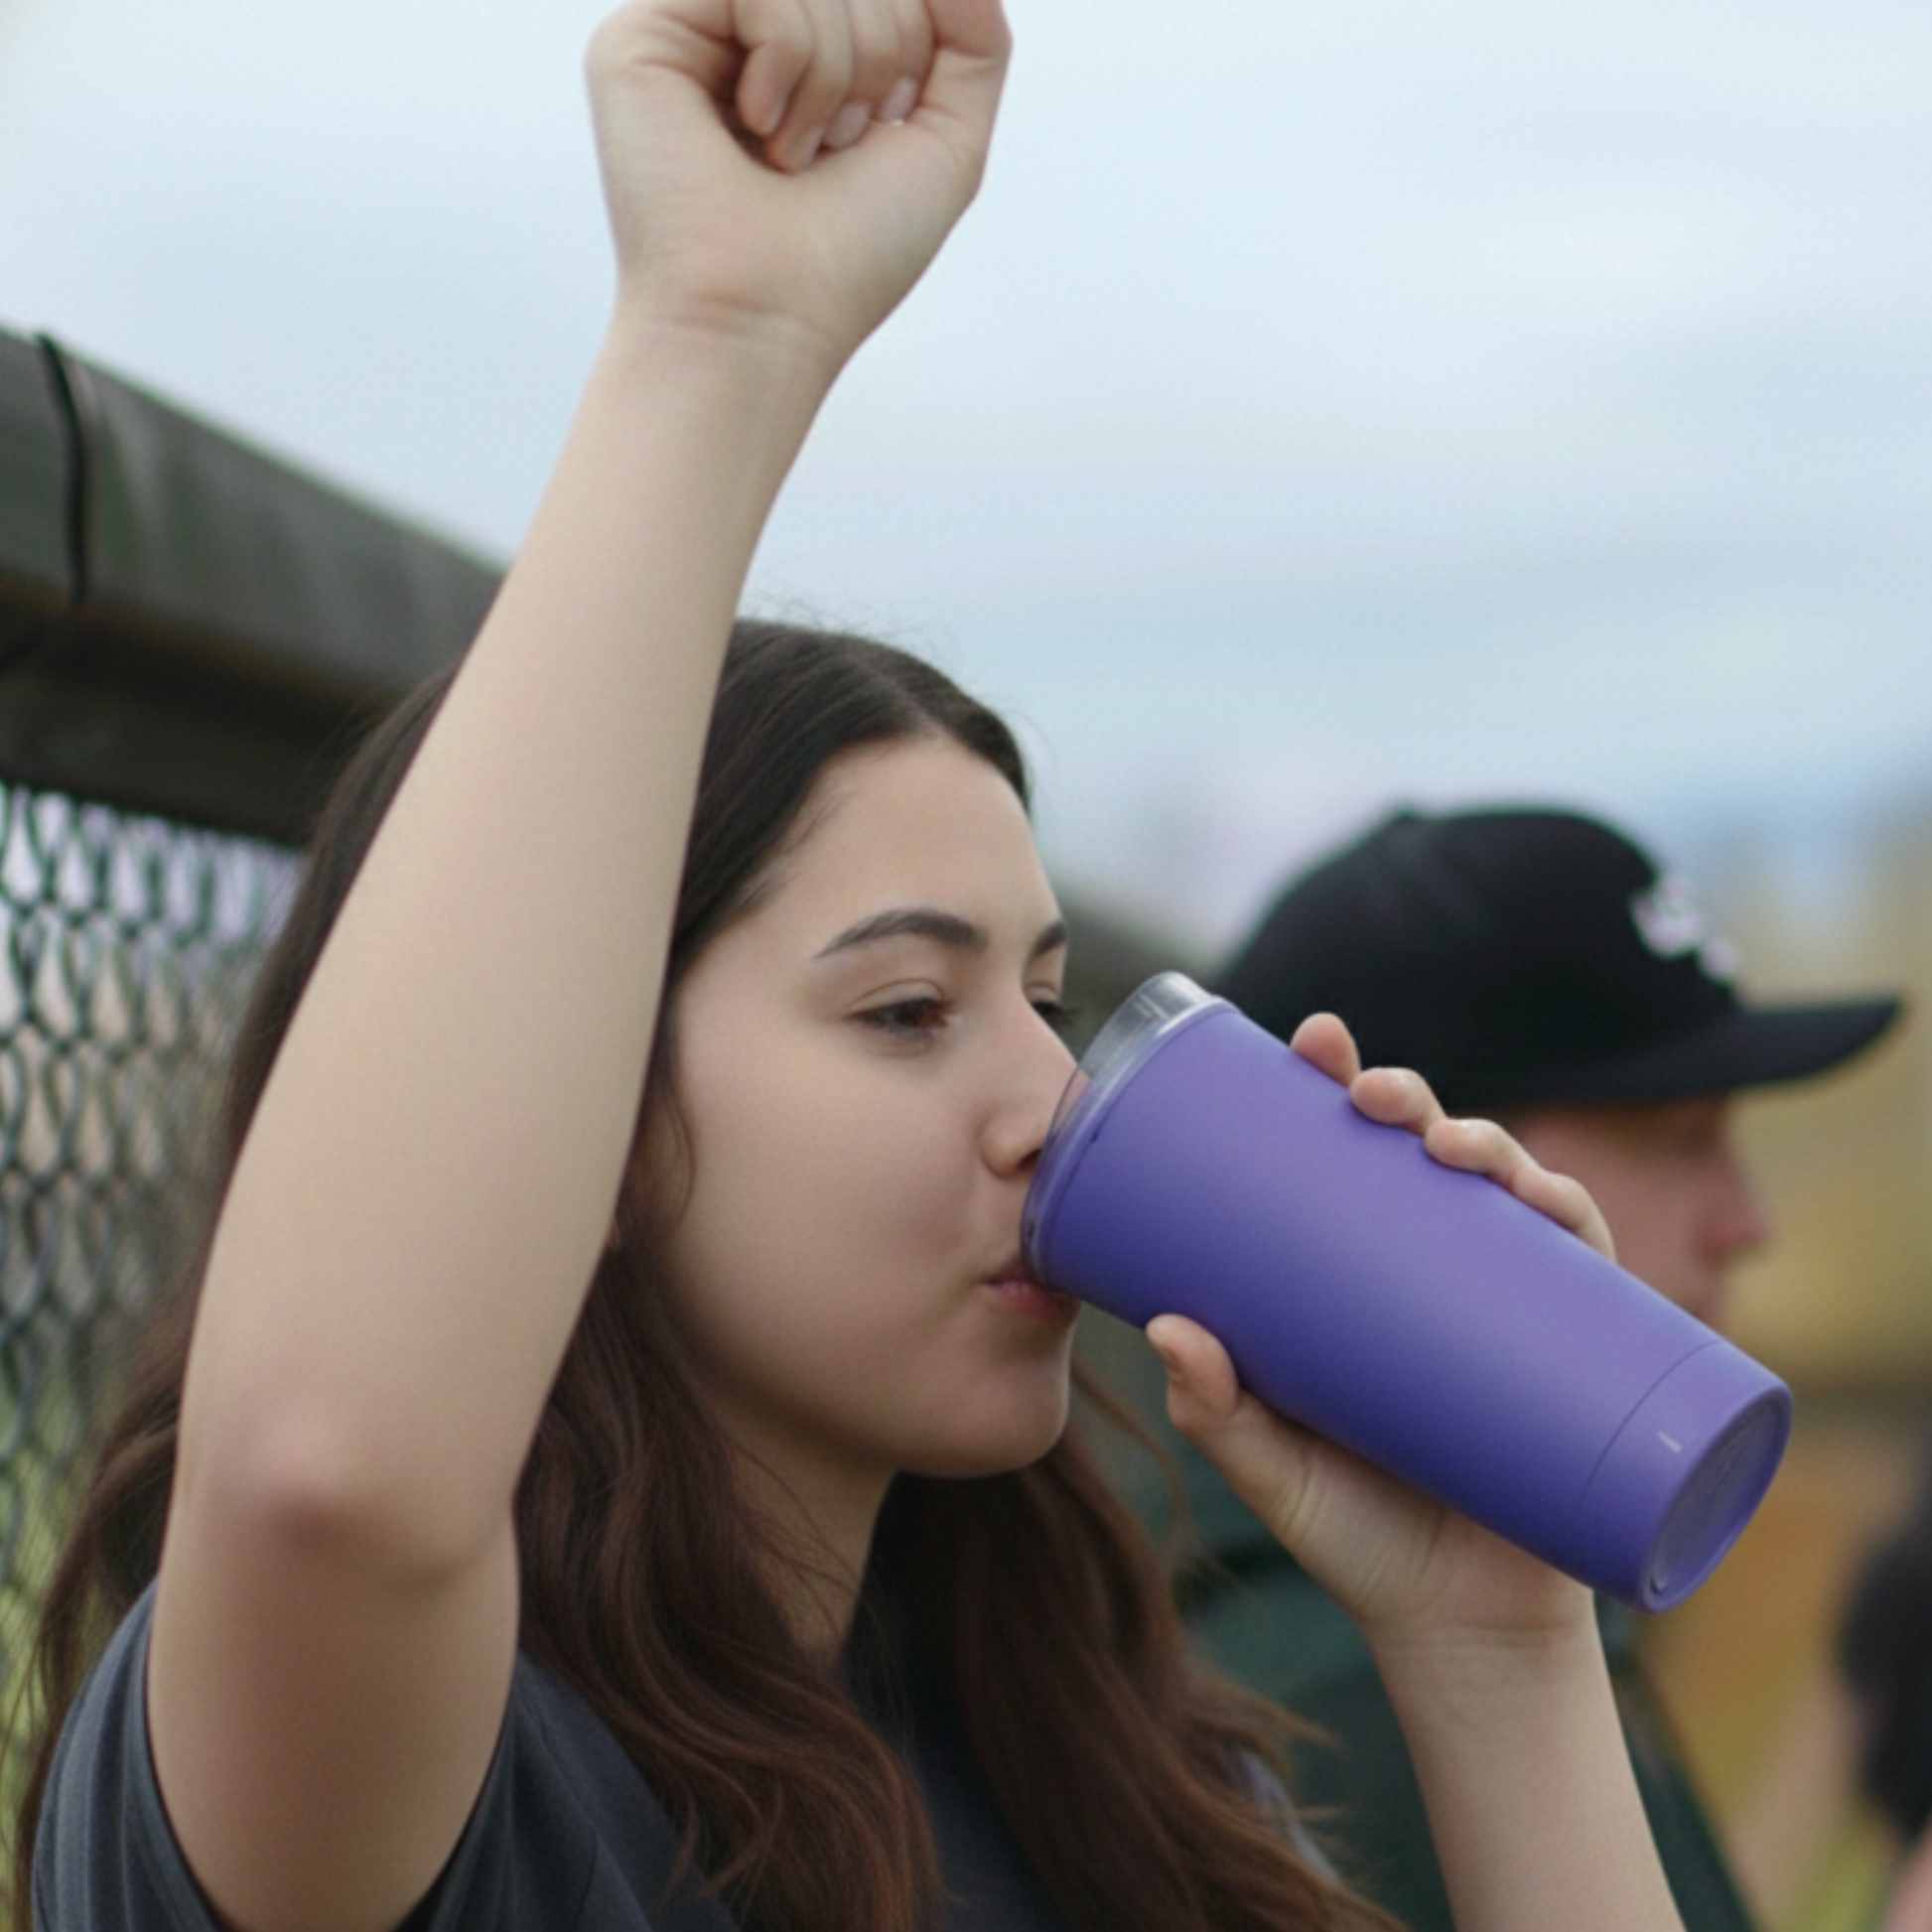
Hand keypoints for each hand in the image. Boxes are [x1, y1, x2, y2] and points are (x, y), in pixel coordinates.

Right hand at [585, 0, 1008, 374]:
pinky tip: (755, 131)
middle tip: (834, 150)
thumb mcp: (945, 138)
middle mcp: (735, 30)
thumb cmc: (847, 258)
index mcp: (796, 50)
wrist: (769, 323)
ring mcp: (685, 26)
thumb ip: (972, 34)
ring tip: (791, 155)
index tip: (874, 135)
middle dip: (879, 58)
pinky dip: (791, 63)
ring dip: (836, 74)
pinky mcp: (641, 35)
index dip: (908, 48)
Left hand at [1148, 1012, 1613, 1659]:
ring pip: (1507, 1189)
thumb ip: (1216, 1410)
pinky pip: (1584, 1268)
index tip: (1311, 1039)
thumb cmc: (1354, 1534)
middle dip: (1407, 1095)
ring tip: (1449, 1147)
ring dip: (1488, 1142)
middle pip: (1425, 1149)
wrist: (1457, 1632)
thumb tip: (1170, 1331)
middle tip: (1372, 1093)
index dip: (1334, 1082)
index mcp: (1356, 1270)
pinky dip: (1571, 1219)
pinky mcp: (1573, 1352)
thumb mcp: (1270, 1467)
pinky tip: (1548, 1202)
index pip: (1345, 1153)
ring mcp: (1507, 1304)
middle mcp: (1434, 1269)